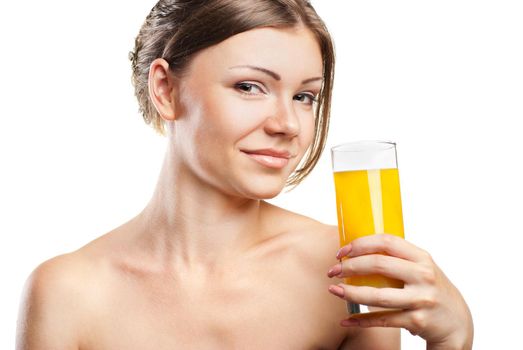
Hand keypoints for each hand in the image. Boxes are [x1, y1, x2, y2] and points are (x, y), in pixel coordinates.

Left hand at [327, 234, 472, 349]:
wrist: (458, 323)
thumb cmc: (432, 290)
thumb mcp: (422, 268)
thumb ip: (398, 258)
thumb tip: (358, 250)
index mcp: (422, 258)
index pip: (387, 242)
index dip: (360, 244)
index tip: (342, 251)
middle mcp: (423, 276)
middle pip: (378, 265)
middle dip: (350, 267)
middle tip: (333, 270)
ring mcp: (421, 299)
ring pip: (377, 296)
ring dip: (350, 293)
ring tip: (334, 290)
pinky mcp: (417, 321)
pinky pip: (382, 320)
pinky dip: (361, 320)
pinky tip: (347, 319)